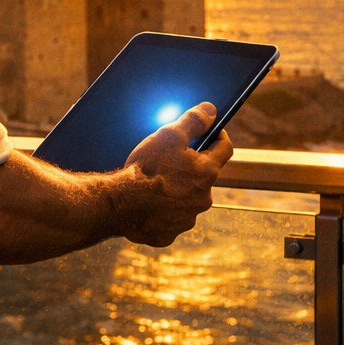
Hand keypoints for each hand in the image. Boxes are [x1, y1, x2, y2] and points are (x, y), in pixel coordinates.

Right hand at [118, 103, 233, 247]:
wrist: (119, 204)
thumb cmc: (144, 168)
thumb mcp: (168, 136)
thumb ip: (192, 122)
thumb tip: (211, 110)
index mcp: (206, 172)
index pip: (224, 148)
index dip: (218, 135)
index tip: (210, 130)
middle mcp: (203, 198)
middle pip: (202, 177)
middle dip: (189, 168)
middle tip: (167, 160)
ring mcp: (186, 218)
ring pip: (186, 200)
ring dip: (175, 191)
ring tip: (151, 184)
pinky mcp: (168, 234)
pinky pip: (168, 219)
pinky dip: (160, 211)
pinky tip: (145, 204)